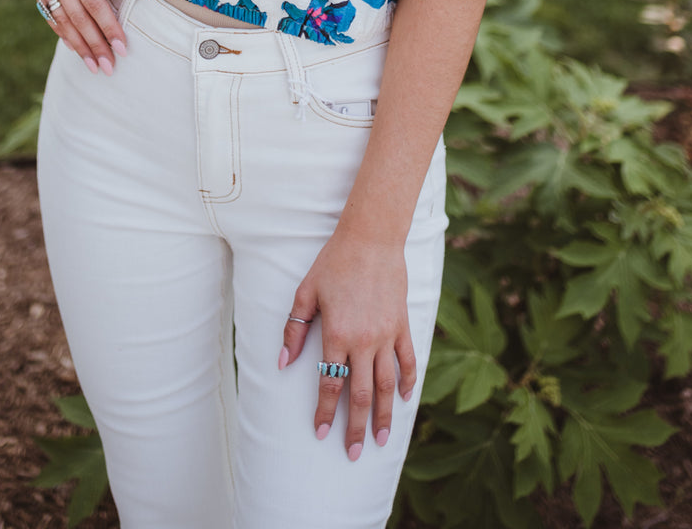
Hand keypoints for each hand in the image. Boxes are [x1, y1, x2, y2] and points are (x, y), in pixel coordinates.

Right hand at [19, 0, 128, 72]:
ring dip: (78, 44)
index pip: (92, 2)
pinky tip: (73, 45)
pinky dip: (61, 30)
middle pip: (76, 17)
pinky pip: (48, 11)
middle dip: (94, 44)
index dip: (108, 26)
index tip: (123, 46)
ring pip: (60, 19)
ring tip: (93, 65)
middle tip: (110, 67)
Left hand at [280, 230, 414, 458]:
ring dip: (383, 415)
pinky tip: (405, 400)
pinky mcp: (402, 325)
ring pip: (387, 385)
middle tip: (352, 453)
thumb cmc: (334, 262)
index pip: (330, 384)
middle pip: (360, 394)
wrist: (371, 238)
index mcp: (336, 334)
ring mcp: (386, 335)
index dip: (324, 411)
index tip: (321, 433)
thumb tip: (283, 362)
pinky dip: (408, 382)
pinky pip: (408, 360)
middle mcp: (364, 340)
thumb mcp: (306, 291)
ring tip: (379, 439)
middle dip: (354, 427)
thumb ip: (294, 329)